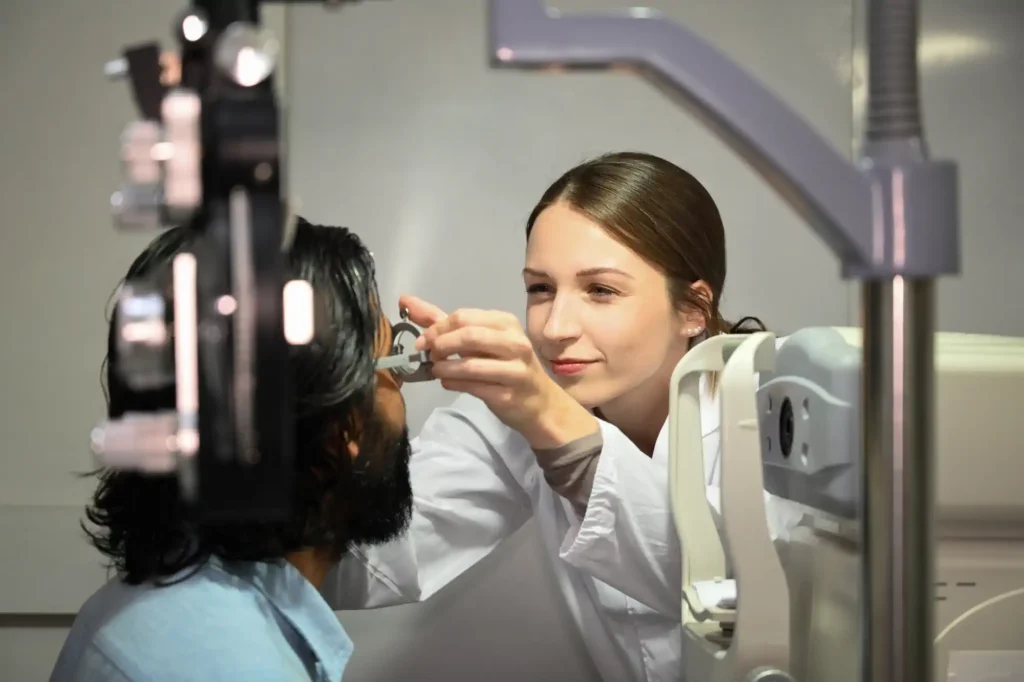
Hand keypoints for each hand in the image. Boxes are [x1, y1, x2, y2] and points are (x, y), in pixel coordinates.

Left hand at [398, 295, 597, 448]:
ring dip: (444, 368)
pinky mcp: (508, 394)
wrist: (538, 402)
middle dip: (440, 346)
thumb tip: (405, 301)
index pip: (463, 317)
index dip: (436, 328)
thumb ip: (440, 320)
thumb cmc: (505, 366)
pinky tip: (448, 383)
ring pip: (468, 364)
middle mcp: (514, 342)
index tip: (422, 341)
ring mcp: (514, 369)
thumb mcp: (478, 339)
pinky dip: (452, 383)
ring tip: (437, 371)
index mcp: (506, 323)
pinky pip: (472, 386)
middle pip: (467, 336)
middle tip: (429, 356)